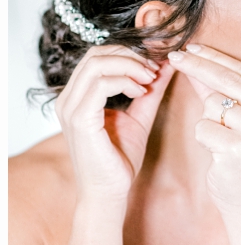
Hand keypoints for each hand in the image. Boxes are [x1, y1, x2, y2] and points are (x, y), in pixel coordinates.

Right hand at [55, 45, 173, 201]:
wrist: (110, 192)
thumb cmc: (120, 158)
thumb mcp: (141, 115)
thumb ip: (151, 90)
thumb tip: (167, 64)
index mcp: (78, 96)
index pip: (98, 55)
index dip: (130, 53)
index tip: (156, 65)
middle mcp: (69, 99)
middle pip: (97, 54)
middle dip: (132, 55)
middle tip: (155, 70)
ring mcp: (71, 109)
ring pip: (98, 63)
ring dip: (131, 66)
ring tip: (150, 80)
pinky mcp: (80, 120)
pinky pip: (100, 84)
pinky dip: (125, 81)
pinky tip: (141, 92)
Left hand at [167, 44, 240, 217]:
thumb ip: (226, 94)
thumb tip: (197, 63)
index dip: (216, 58)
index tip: (191, 48)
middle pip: (229, 79)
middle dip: (198, 66)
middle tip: (174, 57)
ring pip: (213, 105)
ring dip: (207, 120)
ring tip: (223, 141)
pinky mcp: (238, 149)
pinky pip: (204, 127)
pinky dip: (203, 138)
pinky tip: (218, 154)